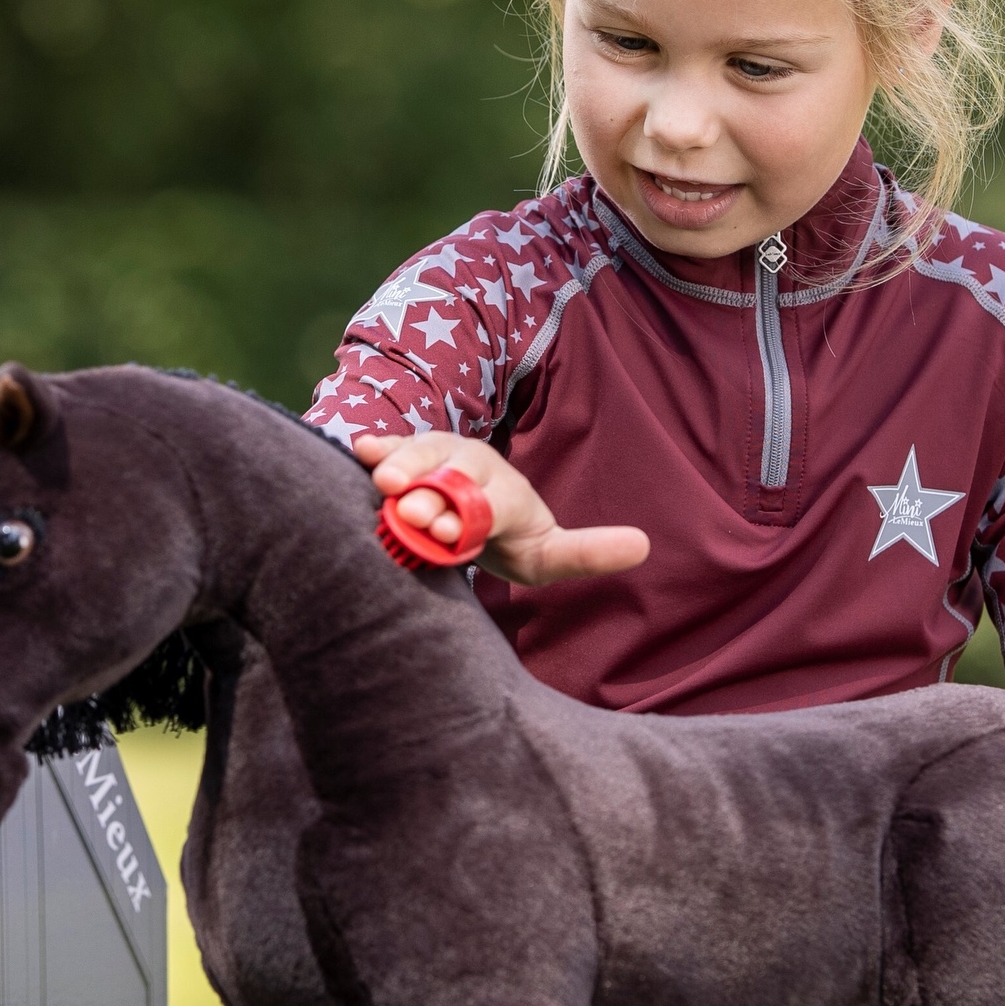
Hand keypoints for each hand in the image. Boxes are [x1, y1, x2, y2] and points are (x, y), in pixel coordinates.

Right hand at [353, 433, 648, 585]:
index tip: (445, 529)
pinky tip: (359, 453)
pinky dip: (376, 450)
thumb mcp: (551, 555)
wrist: (478, 517)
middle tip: (411, 513)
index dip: (470, 514)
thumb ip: (588, 552)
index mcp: (506, 493)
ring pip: (419, 455)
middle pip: (451, 473)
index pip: (493, 502)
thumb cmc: (514, 542)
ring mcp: (438, 458)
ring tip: (383, 484)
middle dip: (432, 491)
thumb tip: (645, 545)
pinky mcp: (406, 459)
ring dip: (402, 468)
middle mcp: (471, 467)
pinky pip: (389, 450)